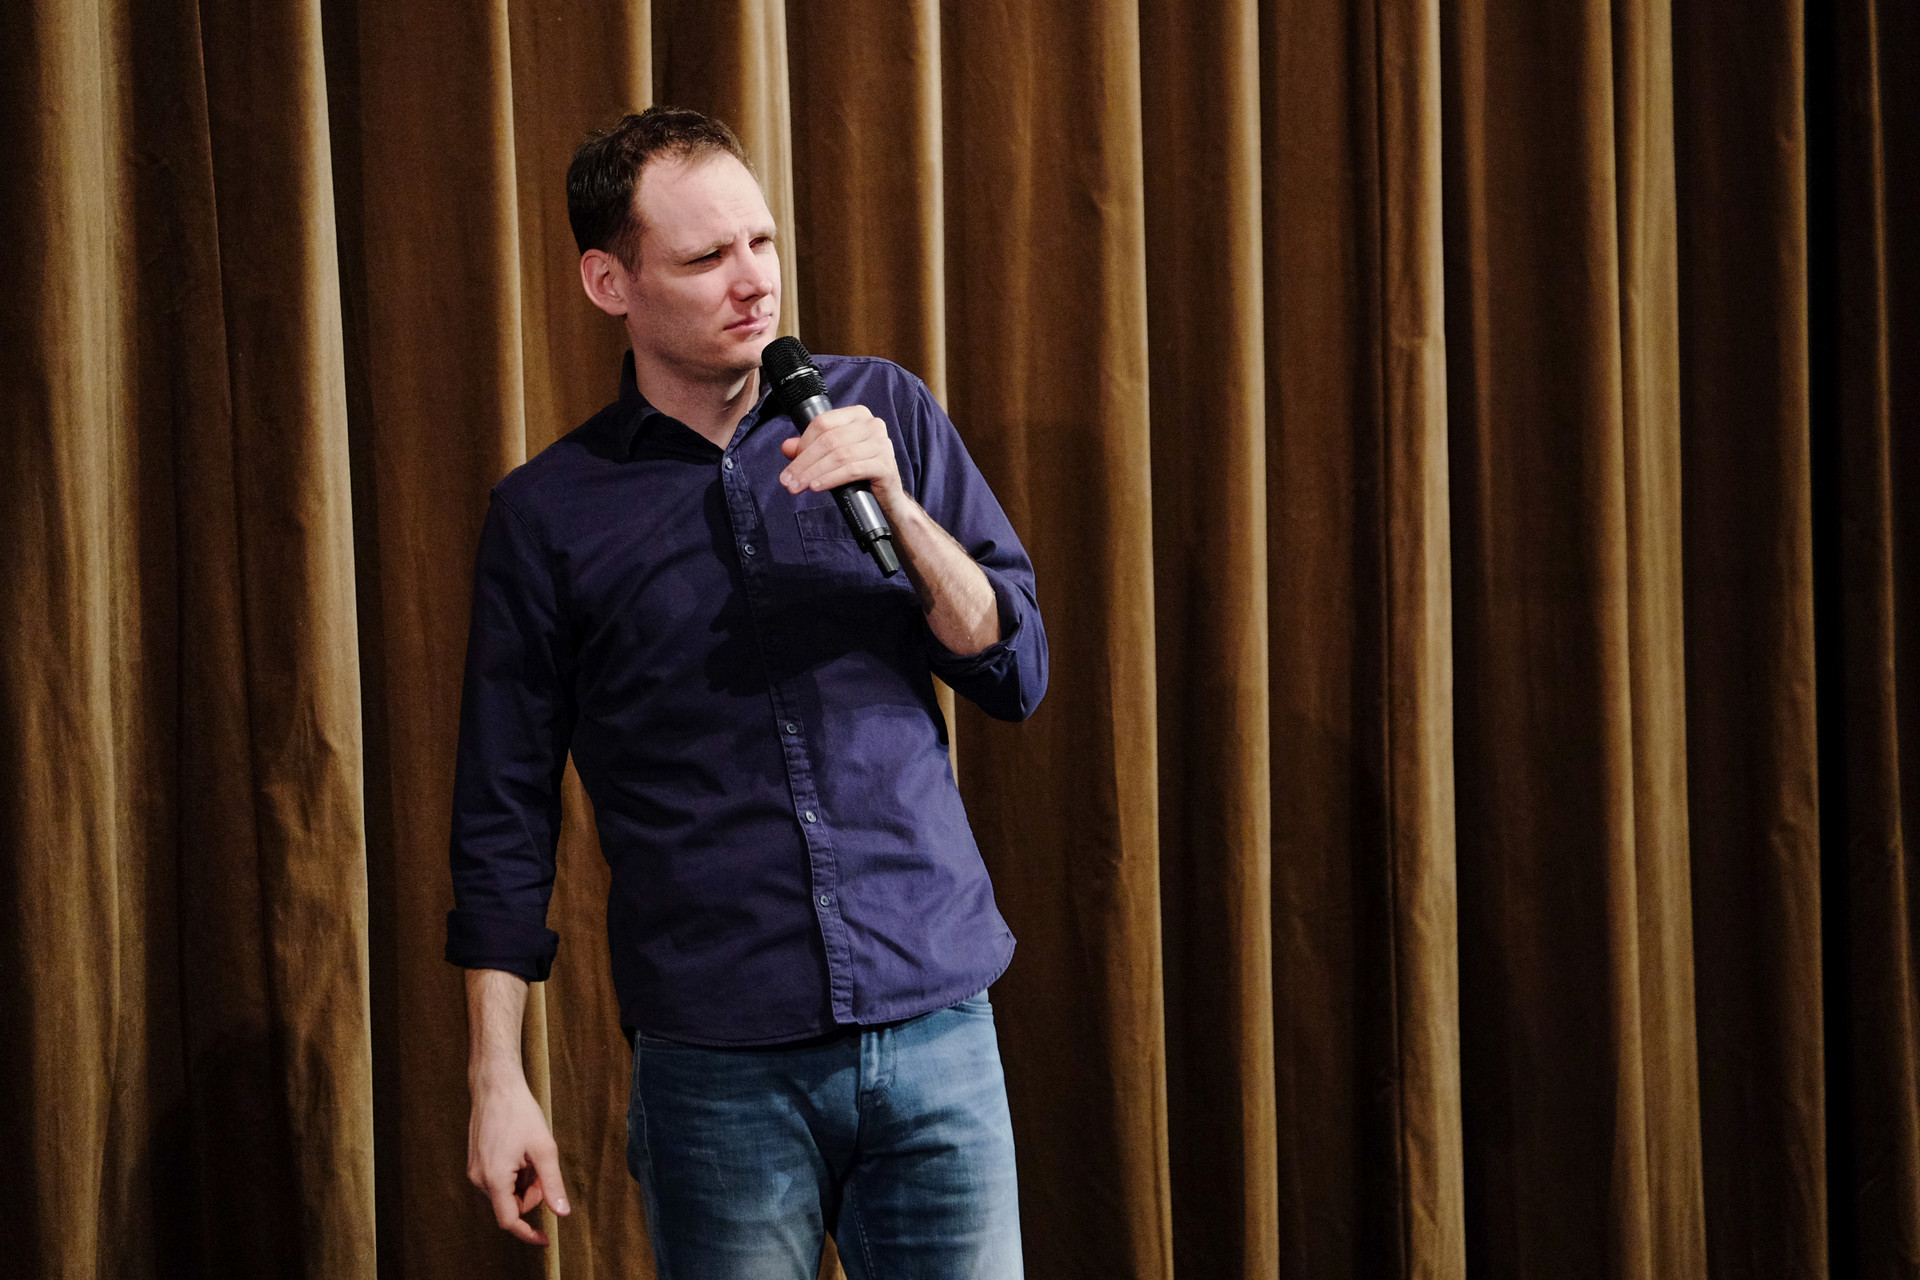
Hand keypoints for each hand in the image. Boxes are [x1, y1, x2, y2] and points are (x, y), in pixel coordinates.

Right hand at [467, 1076, 569, 1245]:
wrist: (496, 1086)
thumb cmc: (520, 1113)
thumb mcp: (544, 1148)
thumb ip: (552, 1183)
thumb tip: (562, 1213)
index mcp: (494, 1179)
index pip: (509, 1221)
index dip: (528, 1233)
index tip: (545, 1238)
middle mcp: (479, 1179)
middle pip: (511, 1205)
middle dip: (532, 1193)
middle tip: (544, 1168)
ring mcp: (474, 1170)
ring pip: (505, 1192)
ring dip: (524, 1182)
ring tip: (531, 1153)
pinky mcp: (475, 1162)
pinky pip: (498, 1180)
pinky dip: (514, 1173)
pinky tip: (520, 1150)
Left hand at [778, 405, 903, 511]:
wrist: (887, 498)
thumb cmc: (859, 474)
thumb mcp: (831, 457)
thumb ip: (809, 449)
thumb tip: (786, 447)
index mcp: (858, 415)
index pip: (823, 423)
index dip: (803, 443)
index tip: (791, 465)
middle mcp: (873, 425)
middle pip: (829, 440)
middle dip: (804, 462)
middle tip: (788, 481)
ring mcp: (882, 444)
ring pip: (839, 455)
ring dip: (813, 472)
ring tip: (798, 486)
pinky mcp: (885, 465)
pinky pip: (852, 470)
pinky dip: (831, 479)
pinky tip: (817, 486)